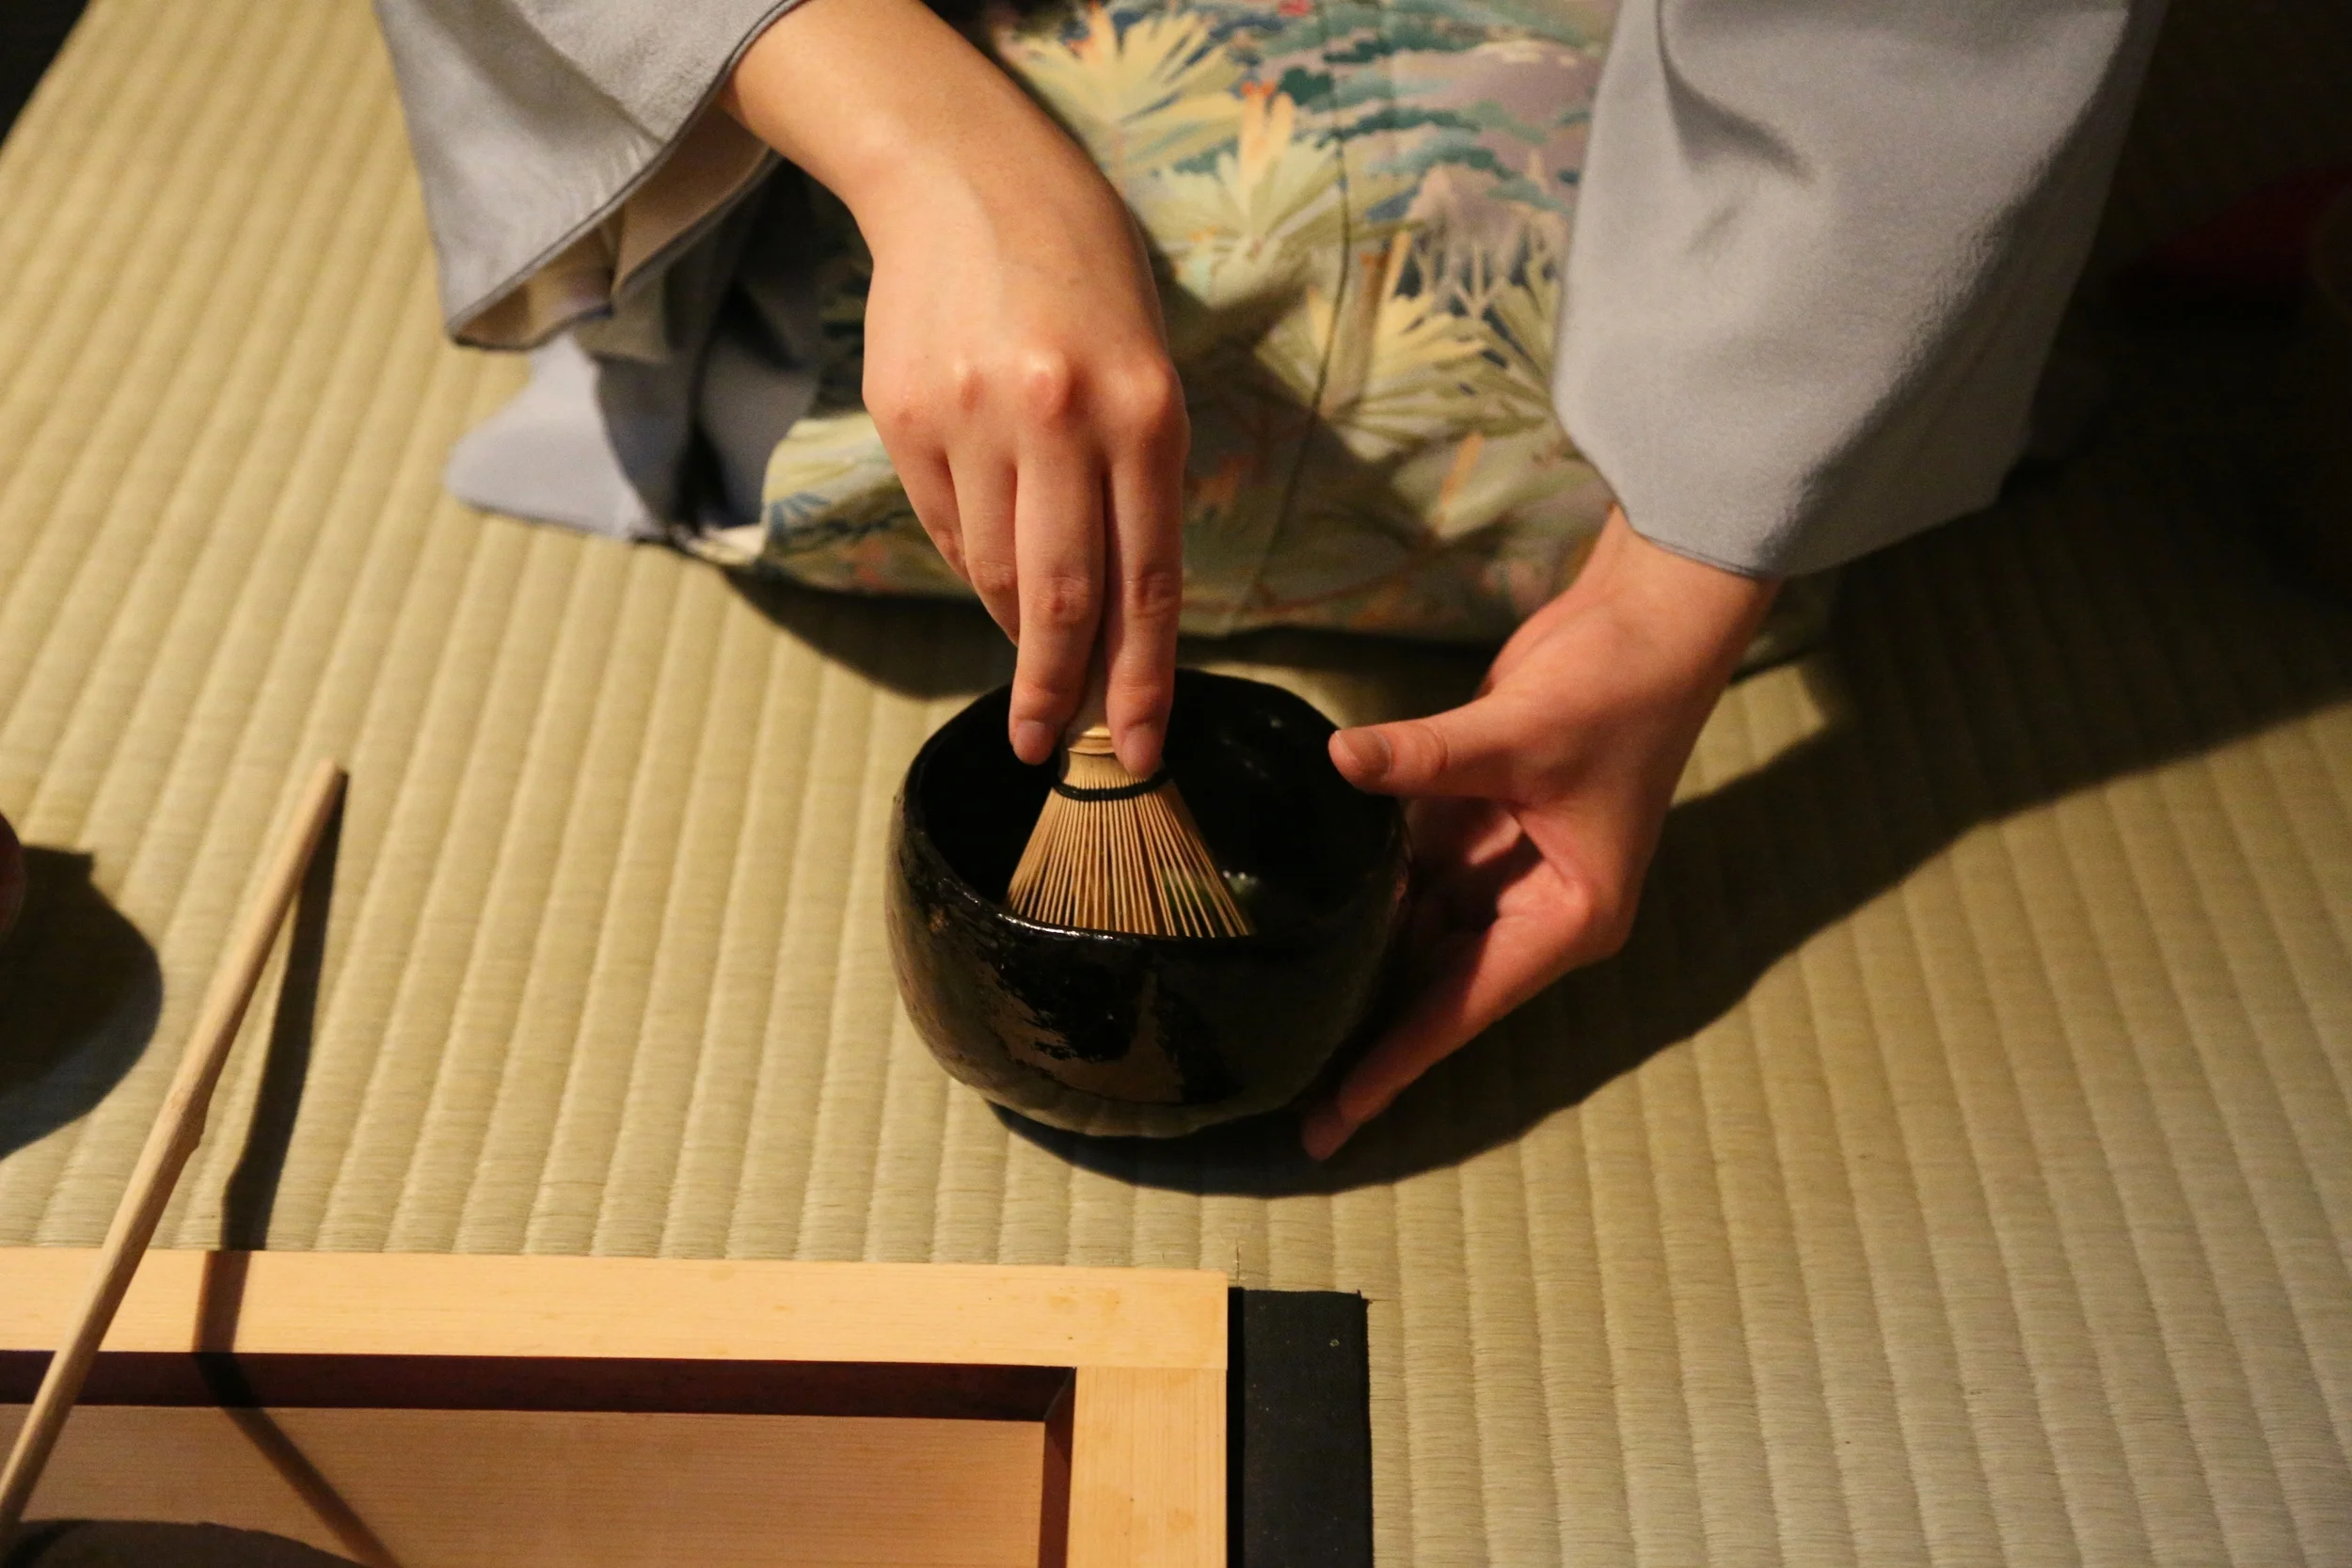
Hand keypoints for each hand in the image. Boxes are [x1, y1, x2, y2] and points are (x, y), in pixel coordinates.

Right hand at [726, 0, 1185, 774]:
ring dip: (1015, 623)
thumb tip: (1100, 626)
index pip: (1149, 581)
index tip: (1140, 749)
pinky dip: (974, 557)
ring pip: (996, 572)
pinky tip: (990, 545)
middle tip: (1050, 748)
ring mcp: (973, 419)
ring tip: (1029, 638)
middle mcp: (1059, 418)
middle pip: (1062, 600)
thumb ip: (1131, 494)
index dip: (1143, 680)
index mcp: (1143, 412)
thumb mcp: (1144, 375)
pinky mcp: (906, 419)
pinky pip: (947, 527)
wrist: (967, 181)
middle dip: (1061, 693)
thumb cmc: (1083, 286)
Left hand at [1302, 508, 1778, 1158]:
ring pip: (1415, 934)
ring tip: (1275, 1016)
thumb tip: (1339, 760)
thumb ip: (1424, 756)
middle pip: (1434, 986)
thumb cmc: (1614, 692)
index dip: (1394, 1062)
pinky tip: (1296, 914)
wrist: (1647, 621)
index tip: (1335, 1118)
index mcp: (1565, 920)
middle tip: (1283, 1087)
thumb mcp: (1520, 734)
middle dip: (1365, 1030)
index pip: (1461, 1006)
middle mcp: (1534, 909)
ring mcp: (1504, 867)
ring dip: (1356, 961)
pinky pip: (1408, 873)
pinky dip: (1361, 890)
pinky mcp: (1477, 822)